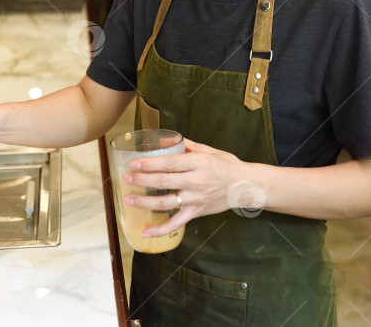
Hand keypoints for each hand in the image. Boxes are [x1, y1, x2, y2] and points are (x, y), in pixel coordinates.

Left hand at [122, 138, 254, 237]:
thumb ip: (186, 145)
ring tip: (129, 198)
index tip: (134, 163)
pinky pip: (176, 223)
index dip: (149, 164)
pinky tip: (145, 232)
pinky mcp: (197, 212)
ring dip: (144, 202)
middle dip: (142, 180)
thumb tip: (165, 140)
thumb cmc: (226, 165)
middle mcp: (196, 181)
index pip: (168, 163)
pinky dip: (160, 230)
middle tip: (126, 177)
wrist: (244, 185)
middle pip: (163, 182)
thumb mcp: (207, 149)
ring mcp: (196, 199)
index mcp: (198, 163)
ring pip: (165, 202)